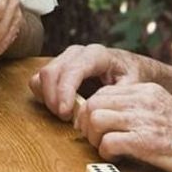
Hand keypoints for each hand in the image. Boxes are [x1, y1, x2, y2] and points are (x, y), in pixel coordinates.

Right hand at [30, 44, 148, 119]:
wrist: (129, 68)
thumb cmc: (131, 77)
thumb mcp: (131, 86)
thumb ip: (114, 95)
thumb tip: (93, 106)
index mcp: (96, 55)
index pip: (72, 70)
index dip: (64, 92)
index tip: (65, 113)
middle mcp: (77, 52)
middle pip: (51, 72)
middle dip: (53, 99)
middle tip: (65, 118)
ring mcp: (65, 58)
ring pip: (42, 75)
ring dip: (47, 98)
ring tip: (64, 114)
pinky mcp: (58, 67)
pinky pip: (39, 79)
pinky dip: (43, 95)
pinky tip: (58, 107)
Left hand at [78, 83, 171, 171]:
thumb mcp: (165, 110)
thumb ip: (140, 109)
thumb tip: (109, 117)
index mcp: (148, 91)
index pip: (103, 92)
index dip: (92, 110)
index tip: (94, 126)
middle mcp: (144, 100)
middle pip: (94, 103)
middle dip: (87, 123)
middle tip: (95, 139)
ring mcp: (145, 120)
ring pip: (95, 119)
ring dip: (94, 138)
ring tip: (106, 149)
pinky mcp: (146, 142)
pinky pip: (108, 143)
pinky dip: (106, 154)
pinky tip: (118, 158)